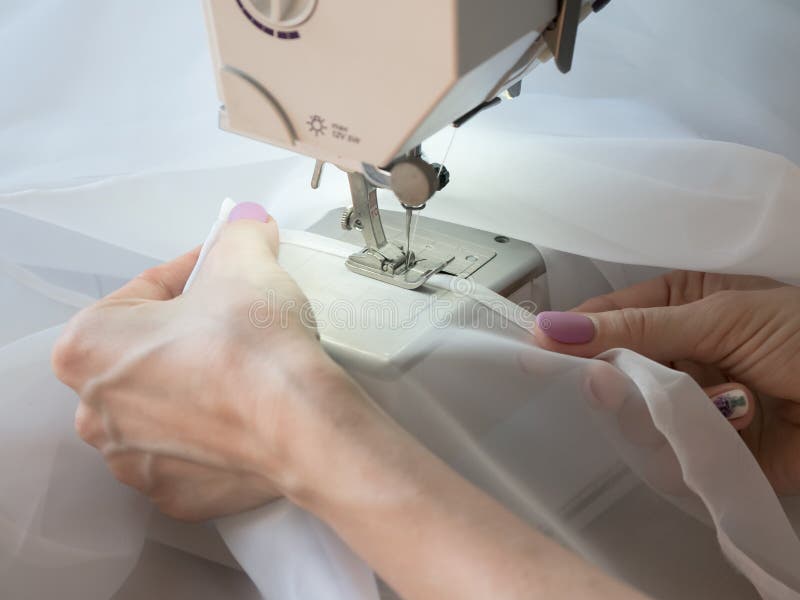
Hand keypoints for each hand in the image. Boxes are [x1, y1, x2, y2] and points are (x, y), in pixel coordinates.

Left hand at [51, 204, 362, 520]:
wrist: (303, 427)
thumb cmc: (255, 347)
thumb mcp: (243, 261)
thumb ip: (237, 234)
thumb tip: (247, 226)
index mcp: (87, 347)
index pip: (144, 292)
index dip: (192, 273)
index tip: (223, 270)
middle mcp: (96, 411)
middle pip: (148, 352)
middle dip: (187, 331)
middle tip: (234, 318)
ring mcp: (133, 460)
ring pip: (166, 405)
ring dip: (196, 383)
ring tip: (243, 368)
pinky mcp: (174, 495)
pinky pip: (189, 451)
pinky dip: (212, 432)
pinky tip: (245, 412)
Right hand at [534, 271, 799, 494]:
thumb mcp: (720, 314)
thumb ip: (635, 329)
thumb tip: (554, 327)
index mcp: (683, 303)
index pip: (610, 316)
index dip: (574, 332)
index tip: (536, 345)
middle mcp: (682, 353)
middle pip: (617, 370)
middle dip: (615, 377)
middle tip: (597, 383)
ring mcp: (694, 404)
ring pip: (640, 415)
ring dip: (663, 409)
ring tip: (708, 395)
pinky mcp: (712, 452)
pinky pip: (674, 453)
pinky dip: (698, 438)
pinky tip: (739, 415)